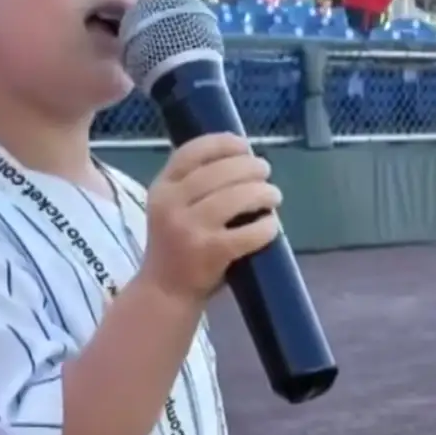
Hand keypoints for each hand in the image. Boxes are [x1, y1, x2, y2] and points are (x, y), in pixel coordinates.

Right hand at [139, 133, 281, 302]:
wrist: (165, 292)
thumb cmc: (176, 245)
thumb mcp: (172, 207)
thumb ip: (194, 183)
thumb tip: (243, 157)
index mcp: (162, 188)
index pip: (192, 151)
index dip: (222, 143)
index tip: (244, 145)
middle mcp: (171, 204)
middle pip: (220, 171)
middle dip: (250, 166)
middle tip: (265, 171)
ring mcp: (190, 229)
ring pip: (237, 197)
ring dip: (263, 192)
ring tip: (274, 195)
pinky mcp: (211, 252)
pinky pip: (249, 232)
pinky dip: (266, 226)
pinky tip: (271, 225)